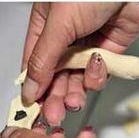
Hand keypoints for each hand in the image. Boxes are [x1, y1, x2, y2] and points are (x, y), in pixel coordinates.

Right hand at [21, 2, 138, 125]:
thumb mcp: (58, 24)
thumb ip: (42, 58)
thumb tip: (29, 86)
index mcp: (44, 27)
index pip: (32, 64)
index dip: (32, 87)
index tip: (31, 108)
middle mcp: (64, 37)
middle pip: (54, 75)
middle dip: (53, 96)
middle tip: (53, 113)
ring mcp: (87, 44)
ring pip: (76, 77)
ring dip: (74, 91)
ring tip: (74, 100)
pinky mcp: (110, 49)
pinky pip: (99, 71)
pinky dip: (98, 75)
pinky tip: (96, 68)